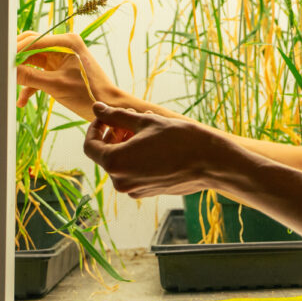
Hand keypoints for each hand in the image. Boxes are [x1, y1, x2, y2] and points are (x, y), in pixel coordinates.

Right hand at [15, 31, 120, 121]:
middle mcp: (64, 45)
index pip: (33, 41)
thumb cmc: (89, 93)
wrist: (107, 106)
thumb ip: (30, 77)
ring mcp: (61, 57)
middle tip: (0, 70)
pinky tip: (22, 101)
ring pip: (33, 61)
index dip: (14, 50)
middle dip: (16, 60)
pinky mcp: (59, 69)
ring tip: (8, 85)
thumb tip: (7, 71)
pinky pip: (39, 73)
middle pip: (31, 47)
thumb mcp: (55, 86)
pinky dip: (31, 85)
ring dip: (22, 74)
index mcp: (66, 42)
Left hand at [84, 103, 233, 198]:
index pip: (90, 145)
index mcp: (115, 162)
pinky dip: (138, 157)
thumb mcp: (146, 122)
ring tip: (148, 127)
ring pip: (122, 163)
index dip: (96, 127)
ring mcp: (135, 189)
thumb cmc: (179, 139)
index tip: (108, 116)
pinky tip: (156, 143)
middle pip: (107, 154)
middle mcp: (121, 181)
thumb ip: (117, 116)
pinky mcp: (148, 192)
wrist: (211, 163)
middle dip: (114, 134)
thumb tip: (96, 108)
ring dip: (128, 144)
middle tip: (132, 117)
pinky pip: (134, 172)